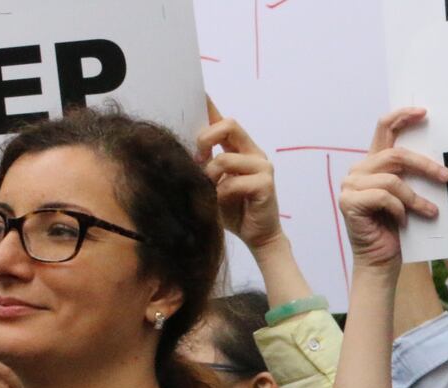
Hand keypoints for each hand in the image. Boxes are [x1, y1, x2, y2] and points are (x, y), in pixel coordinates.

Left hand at [196, 99, 282, 249]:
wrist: (258, 237)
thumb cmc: (233, 210)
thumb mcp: (212, 183)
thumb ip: (204, 165)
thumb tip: (181, 149)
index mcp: (240, 149)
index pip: (224, 121)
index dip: (210, 105)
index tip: (197, 91)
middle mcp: (253, 153)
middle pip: (229, 124)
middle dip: (205, 138)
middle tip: (196, 158)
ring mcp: (262, 167)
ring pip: (226, 158)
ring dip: (210, 175)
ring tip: (208, 190)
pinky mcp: (266, 184)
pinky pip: (234, 181)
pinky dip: (222, 193)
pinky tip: (220, 202)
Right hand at [339, 108, 447, 272]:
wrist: (381, 262)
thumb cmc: (397, 231)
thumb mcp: (408, 197)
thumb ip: (411, 176)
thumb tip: (440, 163)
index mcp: (372, 164)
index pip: (384, 130)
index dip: (402, 117)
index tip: (424, 113)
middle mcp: (358, 170)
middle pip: (394, 154)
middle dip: (425, 165)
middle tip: (447, 177)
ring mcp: (350, 186)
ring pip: (392, 179)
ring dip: (415, 198)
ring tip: (430, 213)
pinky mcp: (349, 202)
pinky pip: (384, 196)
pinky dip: (399, 209)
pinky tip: (404, 222)